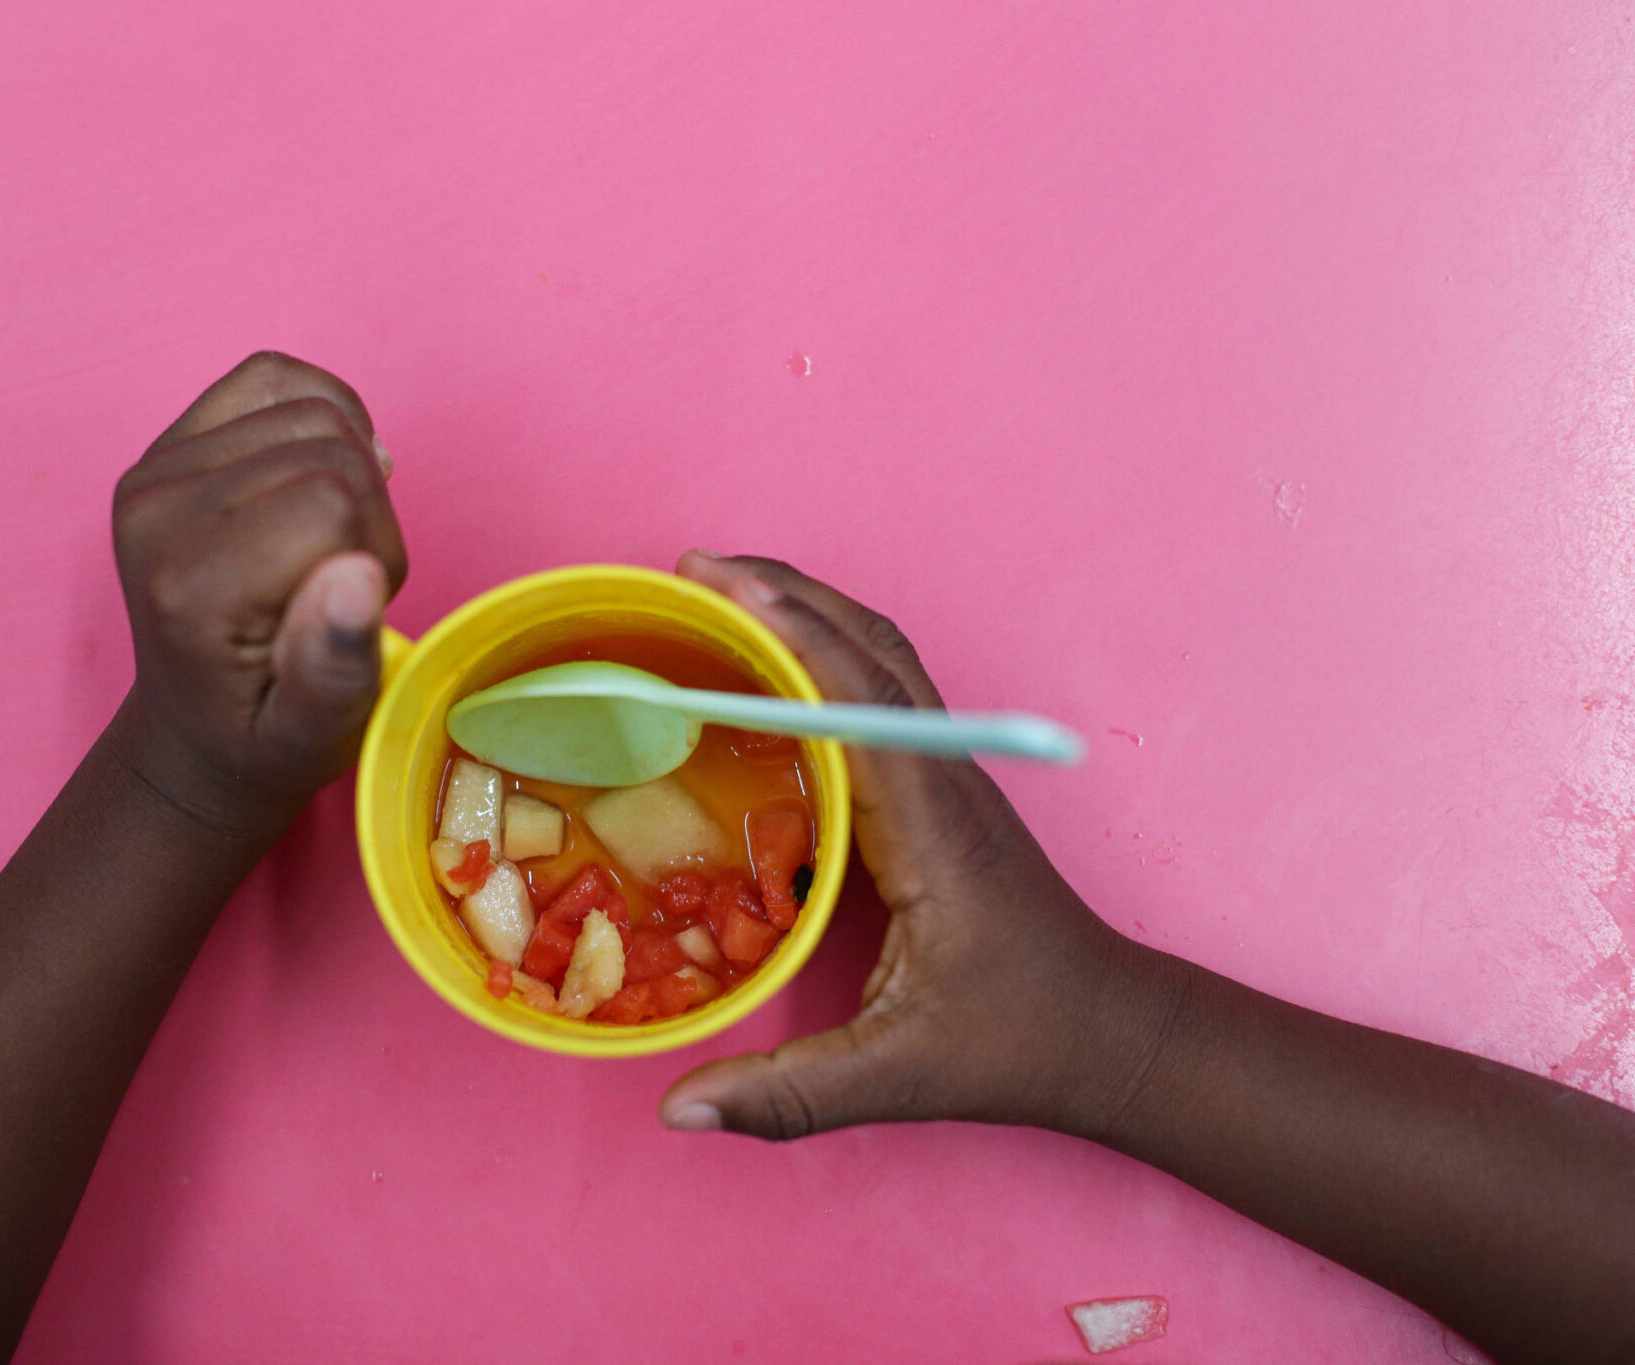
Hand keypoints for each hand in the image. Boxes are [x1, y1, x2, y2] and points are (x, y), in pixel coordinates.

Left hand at [109, 352, 407, 839]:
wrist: (196, 735)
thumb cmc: (265, 737)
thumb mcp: (313, 735)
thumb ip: (334, 666)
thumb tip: (356, 574)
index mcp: (189, 585)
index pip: (333, 498)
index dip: (377, 551)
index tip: (355, 611)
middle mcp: (156, 511)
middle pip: (330, 447)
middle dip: (368, 516)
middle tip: (342, 587)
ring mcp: (155, 471)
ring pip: (314, 409)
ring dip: (351, 473)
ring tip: (329, 544)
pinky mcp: (168, 445)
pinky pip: (273, 376)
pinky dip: (325, 413)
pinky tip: (327, 474)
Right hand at [660, 552, 1181, 1139]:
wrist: (1114, 1032)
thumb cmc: (1019, 1043)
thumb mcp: (899, 1075)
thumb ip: (788, 1095)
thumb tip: (675, 1109)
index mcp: (929, 823)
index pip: (858, 694)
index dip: (789, 628)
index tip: (718, 584)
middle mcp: (943, 777)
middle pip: (871, 644)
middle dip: (785, 590)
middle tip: (694, 568)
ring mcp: (949, 775)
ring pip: (883, 658)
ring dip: (809, 610)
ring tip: (725, 592)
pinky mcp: (944, 790)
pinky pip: (882, 694)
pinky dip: (828, 654)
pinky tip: (776, 672)